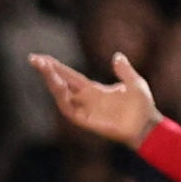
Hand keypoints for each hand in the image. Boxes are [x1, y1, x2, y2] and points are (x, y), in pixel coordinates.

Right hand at [33, 50, 158, 146]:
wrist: (147, 126)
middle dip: (46, 72)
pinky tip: (59, 87)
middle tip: (33, 58)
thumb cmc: (142, 106)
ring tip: (44, 68)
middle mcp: (85, 99)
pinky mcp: (86, 121)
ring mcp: (84, 110)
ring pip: (61, 95)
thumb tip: (117, 56)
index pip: (70, 76)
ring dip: (52, 82)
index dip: (56, 67)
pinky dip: (62, 99)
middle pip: (60, 83)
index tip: (41, 57)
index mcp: (93, 90)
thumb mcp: (135, 82)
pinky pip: (69, 110)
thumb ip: (124, 70)